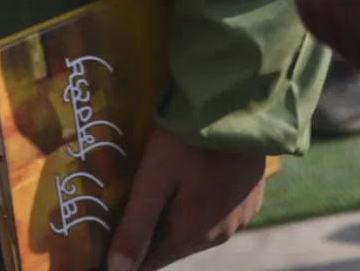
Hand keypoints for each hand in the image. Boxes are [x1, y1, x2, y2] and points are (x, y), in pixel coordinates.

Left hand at [106, 131, 267, 270]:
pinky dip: (202, 204)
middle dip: (152, 233)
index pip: (151, 262)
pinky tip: (193, 181)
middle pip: (175, 244)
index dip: (127, 255)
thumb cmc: (189, 139)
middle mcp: (221, 235)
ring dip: (178, 218)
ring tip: (160, 192)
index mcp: (194, 235)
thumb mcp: (154, 177)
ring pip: (198, 228)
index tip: (107, 246)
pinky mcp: (252, 197)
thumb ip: (135, 226)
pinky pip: (220, 211)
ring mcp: (241, 216)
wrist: (239, 104)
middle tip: (129, 208)